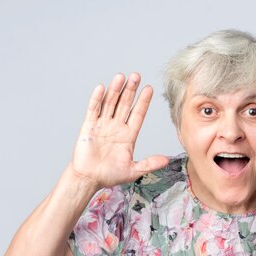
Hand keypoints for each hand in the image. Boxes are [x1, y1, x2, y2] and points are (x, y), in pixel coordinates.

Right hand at [70, 73, 168, 188]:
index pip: (138, 114)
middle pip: (125, 104)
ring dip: (116, 90)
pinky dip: (97, 99)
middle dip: (131, 90)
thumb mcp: (133, 170)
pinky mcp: (89, 126)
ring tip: (121, 77)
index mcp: (128, 136)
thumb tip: (167, 160)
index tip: (149, 89)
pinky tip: (102, 88)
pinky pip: (94, 110)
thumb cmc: (109, 175)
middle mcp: (116, 127)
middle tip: (137, 76)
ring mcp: (102, 125)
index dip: (143, 102)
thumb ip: (149, 164)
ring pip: (110, 103)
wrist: (89, 179)